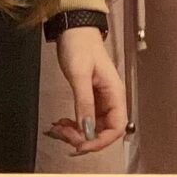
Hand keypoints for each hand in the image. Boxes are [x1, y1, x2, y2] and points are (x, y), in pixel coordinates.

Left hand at [47, 30, 126, 155]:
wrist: (75, 31)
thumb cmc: (80, 47)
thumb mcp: (80, 75)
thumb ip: (84, 102)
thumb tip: (86, 130)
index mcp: (115, 94)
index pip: (117, 127)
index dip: (101, 141)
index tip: (80, 145)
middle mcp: (111, 100)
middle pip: (104, 131)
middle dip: (85, 138)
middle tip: (63, 134)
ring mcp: (101, 100)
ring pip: (93, 128)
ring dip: (76, 133)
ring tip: (59, 128)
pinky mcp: (90, 99)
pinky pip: (85, 120)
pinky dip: (73, 125)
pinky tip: (62, 123)